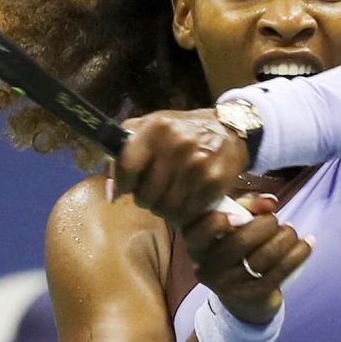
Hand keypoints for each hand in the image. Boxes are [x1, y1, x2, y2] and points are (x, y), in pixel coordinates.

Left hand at [113, 109, 247, 225]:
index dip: (123, 183)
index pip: (127, 166)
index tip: (128, 187)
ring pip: (167, 208)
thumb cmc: (183, 130)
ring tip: (171, 199)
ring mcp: (197, 164)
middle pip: (146, 195)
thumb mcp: (152, 127)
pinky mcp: (214, 181)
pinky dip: (185, 214)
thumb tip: (111, 192)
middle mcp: (176, 145)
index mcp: (156, 128)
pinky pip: (189, 212)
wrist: (229, 129)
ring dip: (166, 210)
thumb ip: (124, 152)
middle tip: (155, 194)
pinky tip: (187, 203)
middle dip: (147, 199)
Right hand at [181, 193, 312, 324]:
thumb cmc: (237, 245)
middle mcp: (207, 267)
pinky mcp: (253, 294)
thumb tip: (270, 202)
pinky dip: (298, 254)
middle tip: (275, 221)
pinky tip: (307, 244)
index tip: (241, 216)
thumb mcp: (234, 222)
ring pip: (264, 256)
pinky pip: (280, 272)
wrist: (244, 295)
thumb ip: (247, 205)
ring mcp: (229, 284)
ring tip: (291, 231)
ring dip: (285, 237)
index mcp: (196, 244)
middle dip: (265, 225)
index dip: (217, 221)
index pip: (198, 232)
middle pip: (240, 242)